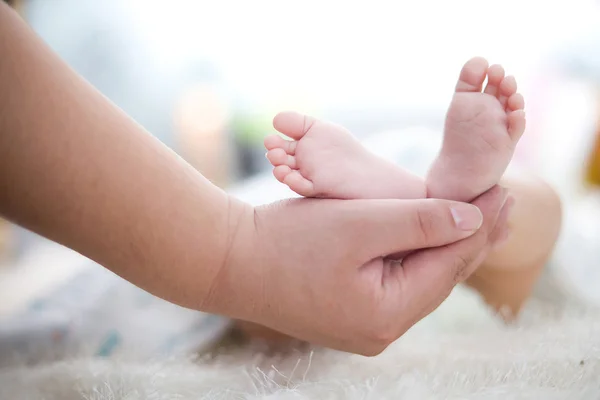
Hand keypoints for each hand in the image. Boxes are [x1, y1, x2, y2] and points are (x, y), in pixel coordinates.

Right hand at [203, 186, 508, 354]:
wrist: (228, 262)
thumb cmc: (286, 242)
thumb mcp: (358, 223)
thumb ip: (419, 222)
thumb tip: (474, 219)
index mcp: (386, 315)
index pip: (449, 266)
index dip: (481, 227)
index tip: (505, 191)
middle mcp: (380, 329)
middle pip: (438, 277)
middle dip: (470, 237)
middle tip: (502, 201)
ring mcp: (364, 324)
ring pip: (418, 279)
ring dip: (444, 244)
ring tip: (476, 214)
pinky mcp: (349, 311)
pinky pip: (396, 281)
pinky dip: (415, 253)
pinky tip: (429, 234)